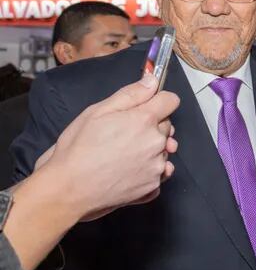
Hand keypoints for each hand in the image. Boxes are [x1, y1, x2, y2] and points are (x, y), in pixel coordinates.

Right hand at [42, 74, 179, 221]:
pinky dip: (149, 171)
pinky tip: (128, 170)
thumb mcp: (97, 111)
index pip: (171, 100)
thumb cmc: (78, 149)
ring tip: (122, 154)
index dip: (158, 100)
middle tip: (123, 132)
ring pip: (164, 150)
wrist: (69, 188)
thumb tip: (151, 81)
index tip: (147, 105)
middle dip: (151, 126)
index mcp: (144, 121)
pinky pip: (160, 173)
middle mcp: (156, 143)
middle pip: (167, 126)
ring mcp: (157, 167)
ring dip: (151, 149)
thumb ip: (130, 94)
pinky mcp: (153, 187)